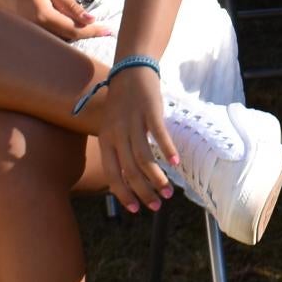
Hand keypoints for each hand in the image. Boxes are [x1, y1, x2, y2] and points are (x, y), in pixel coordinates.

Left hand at [92, 66, 175, 214]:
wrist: (130, 71)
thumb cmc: (123, 104)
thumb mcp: (112, 128)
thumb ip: (118, 150)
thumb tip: (129, 179)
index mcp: (106, 140)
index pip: (112, 174)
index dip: (123, 194)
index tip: (136, 209)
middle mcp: (117, 133)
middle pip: (130, 170)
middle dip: (144, 191)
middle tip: (157, 204)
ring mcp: (133, 122)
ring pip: (144, 157)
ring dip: (157, 178)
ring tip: (168, 192)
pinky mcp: (150, 111)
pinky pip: (159, 135)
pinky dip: (168, 151)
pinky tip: (175, 164)